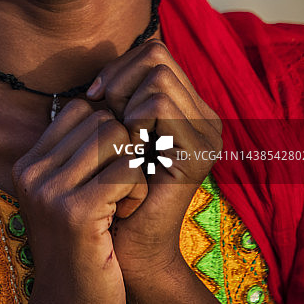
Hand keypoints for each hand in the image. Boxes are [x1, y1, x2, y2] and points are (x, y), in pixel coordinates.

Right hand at [12, 99, 143, 303]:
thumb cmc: (82, 251)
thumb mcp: (69, 195)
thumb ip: (80, 153)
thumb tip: (111, 106)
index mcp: (29, 163)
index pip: (82, 108)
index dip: (111, 130)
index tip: (114, 167)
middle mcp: (33, 171)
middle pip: (102, 119)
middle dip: (125, 148)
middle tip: (122, 188)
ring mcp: (50, 191)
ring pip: (117, 137)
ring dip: (134, 168)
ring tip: (123, 201)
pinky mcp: (77, 212)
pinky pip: (128, 169)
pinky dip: (139, 189)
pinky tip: (127, 214)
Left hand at [86, 40, 221, 288]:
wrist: (127, 252)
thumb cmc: (110, 191)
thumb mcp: (113, 135)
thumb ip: (117, 100)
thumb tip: (99, 78)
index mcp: (187, 108)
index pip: (153, 52)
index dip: (118, 67)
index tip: (97, 97)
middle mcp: (204, 116)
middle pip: (156, 54)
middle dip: (120, 79)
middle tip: (109, 117)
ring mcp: (206, 134)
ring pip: (157, 76)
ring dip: (126, 104)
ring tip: (123, 141)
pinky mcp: (198, 152)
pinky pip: (157, 105)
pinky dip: (132, 123)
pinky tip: (129, 154)